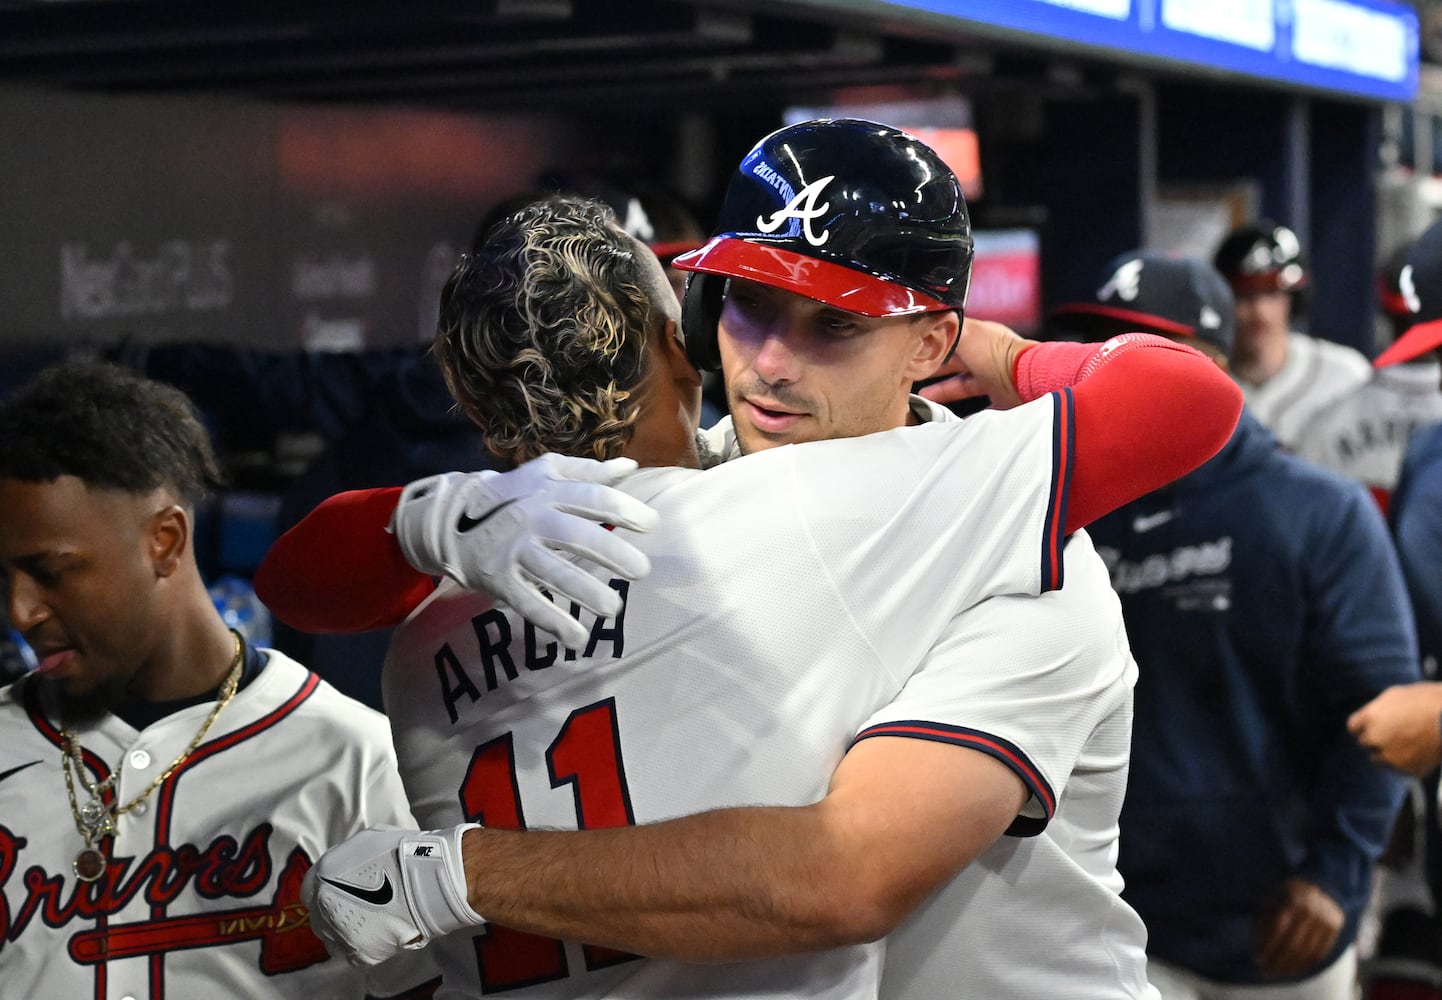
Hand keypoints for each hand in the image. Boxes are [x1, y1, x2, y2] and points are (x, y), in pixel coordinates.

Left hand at [302, 824, 482, 967]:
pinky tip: (374, 935)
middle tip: (354, 905)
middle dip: (331, 910)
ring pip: (331, 938)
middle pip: (318, 916)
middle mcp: (324, 907)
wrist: (429, 879)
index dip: (324, 889)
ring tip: (365, 922)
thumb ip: (346, 856)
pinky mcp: (361, 954)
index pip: (308, 890)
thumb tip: (346, 865)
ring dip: (343, 931)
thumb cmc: (403, 853)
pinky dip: (360, 947)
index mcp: (322, 876)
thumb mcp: (367, 840)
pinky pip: (351, 955)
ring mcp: (341, 933)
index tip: (337, 890)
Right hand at [391, 454, 659, 648]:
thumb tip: (629, 467)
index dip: (623, 509)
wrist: (450, 519)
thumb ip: (588, 473)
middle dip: (612, 553)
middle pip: (576, 536)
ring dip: (585, 592)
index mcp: (549, 491)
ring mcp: (515, 550)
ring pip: (553, 572)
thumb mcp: (544, 472)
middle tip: (642, 571)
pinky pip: (527, 602)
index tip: (651, 524)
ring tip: (614, 609)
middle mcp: (533, 518)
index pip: (592, 498)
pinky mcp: (499, 578)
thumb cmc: (511, 495)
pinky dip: (551, 622)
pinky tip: (576, 639)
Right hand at [917, 318, 1033, 408]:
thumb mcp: (968, 333)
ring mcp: (994, 380)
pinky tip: (951, 418)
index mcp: (980, 339)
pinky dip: (965, 414)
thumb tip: (931, 322)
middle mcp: (987, 358)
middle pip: (955, 364)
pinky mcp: (1001, 400)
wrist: (1028, 381)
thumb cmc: (1001, 355)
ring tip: (925, 400)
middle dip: (934, 371)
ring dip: (944, 392)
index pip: (952, 340)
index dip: (933, 346)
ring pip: (963, 386)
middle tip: (915, 377)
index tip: (915, 353)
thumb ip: (948, 329)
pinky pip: (979, 409)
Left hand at [1254, 878, 1343, 978]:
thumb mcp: (1274, 897)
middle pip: (1292, 944)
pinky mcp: (1335, 929)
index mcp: (1292, 898)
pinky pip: (1319, 953)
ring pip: (1306, 952)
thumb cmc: (1289, 895)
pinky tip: (1293, 969)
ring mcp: (1326, 919)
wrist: (1322, 887)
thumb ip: (1264, 917)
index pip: (1278, 929)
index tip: (1258, 959)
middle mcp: (1311, 909)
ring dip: (1290, 966)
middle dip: (1277, 960)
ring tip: (1277, 972)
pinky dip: (1305, 964)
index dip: (1267, 947)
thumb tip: (1256, 943)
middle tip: (1265, 970)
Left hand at [1348, 682, 1441, 775]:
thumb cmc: (1429, 701)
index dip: (1363, 726)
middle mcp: (1374, 738)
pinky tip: (1420, 752)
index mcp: (1369, 717)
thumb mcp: (1397, 695)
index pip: (1354, 727)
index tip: (1370, 726)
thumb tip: (1375, 715)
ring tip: (1407, 743)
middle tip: (1394, 734)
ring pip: (1379, 759)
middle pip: (1366, 742)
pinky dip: (1407, 762)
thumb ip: (1380, 708)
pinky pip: (1401, 768)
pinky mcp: (1406, 769)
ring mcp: (1389, 755)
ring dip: (1387, 753)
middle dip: (1376, 738)